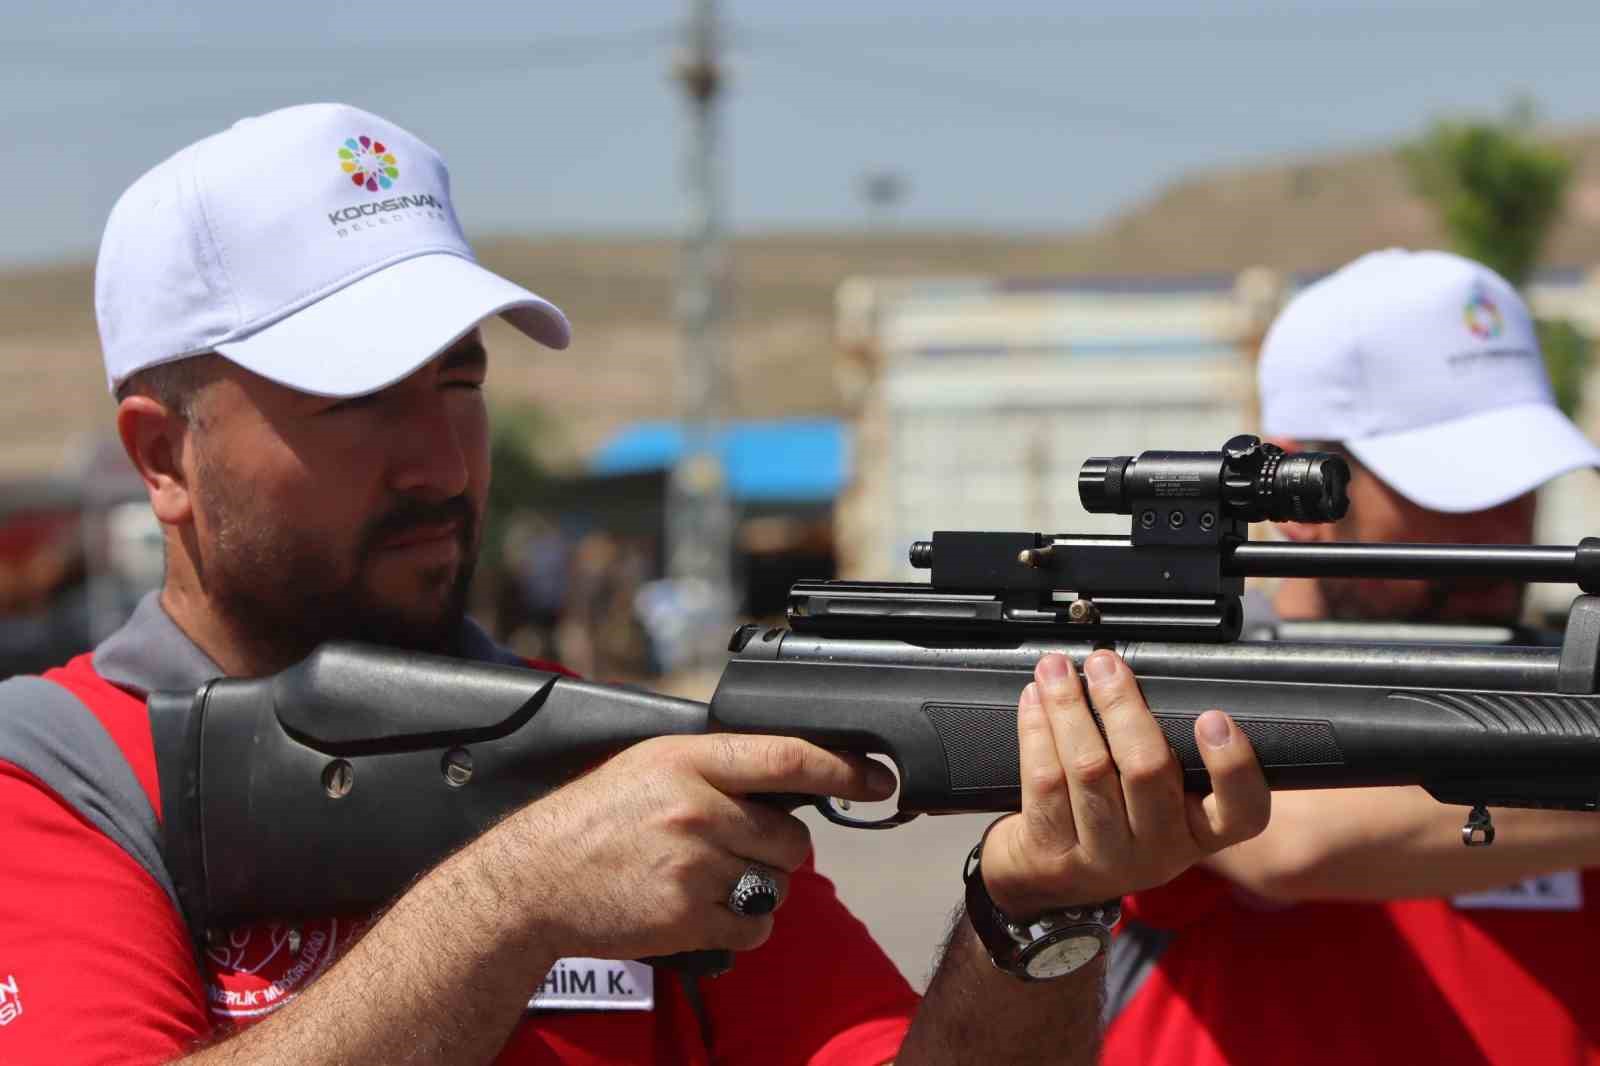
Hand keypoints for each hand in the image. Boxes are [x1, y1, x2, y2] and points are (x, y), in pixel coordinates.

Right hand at [485, 734, 894, 960]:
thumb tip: (792, 768)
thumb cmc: (595, 819)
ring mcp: (695, 866)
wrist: (534, 881)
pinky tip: (702, 907)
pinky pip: (756, 924)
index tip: (877, 778)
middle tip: (734, 846)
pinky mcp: (689, 916)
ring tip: (705, 876)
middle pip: (791, 836)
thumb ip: (716, 764)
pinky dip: (742, 922)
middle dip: (777, 847)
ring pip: (776, 883)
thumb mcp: (649, 763)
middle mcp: (697, 809)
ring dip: (756, 885)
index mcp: (689, 760)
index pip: (788, 757)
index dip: (843, 769)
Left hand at [980, 650, 1269, 916]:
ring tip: (1056, 669)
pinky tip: (1034, 700)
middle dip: (1122, 705)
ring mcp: (1104, 856)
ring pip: (1088, 768)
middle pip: (1147, 770)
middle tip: (1104, 663)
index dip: (1233, 766)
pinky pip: (1044, 779)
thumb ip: (1165, 748)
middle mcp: (1158, 851)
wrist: (1046, 877)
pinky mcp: (1054, 852)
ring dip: (1070, 707)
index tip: (1213, 716)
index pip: (1243, 812)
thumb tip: (1137, 674)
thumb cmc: (1111, 817)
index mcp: (1199, 833)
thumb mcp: (1157, 799)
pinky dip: (1037, 730)